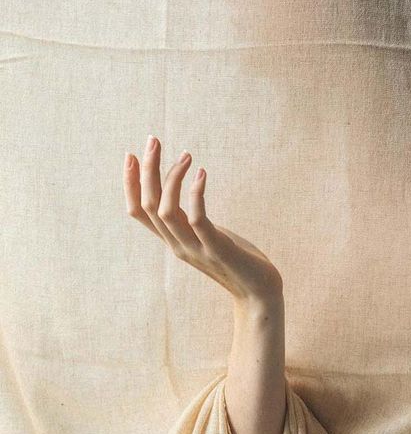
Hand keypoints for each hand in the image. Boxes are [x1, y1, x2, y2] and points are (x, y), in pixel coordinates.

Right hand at [123, 135, 282, 308]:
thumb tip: (190, 195)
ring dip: (171, 178)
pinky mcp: (217, 249)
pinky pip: (198, 221)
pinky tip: (202, 174)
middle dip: (147, 170)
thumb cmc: (237, 260)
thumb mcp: (209, 236)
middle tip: (153, 140)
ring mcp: (196, 248)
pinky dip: (196, 195)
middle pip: (148, 205)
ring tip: (186, 155)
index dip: (130, 184)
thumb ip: (193, 221)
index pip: (138, 212)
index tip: (130, 155)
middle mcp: (178, 245)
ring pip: (166, 211)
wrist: (259, 293)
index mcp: (173, 240)